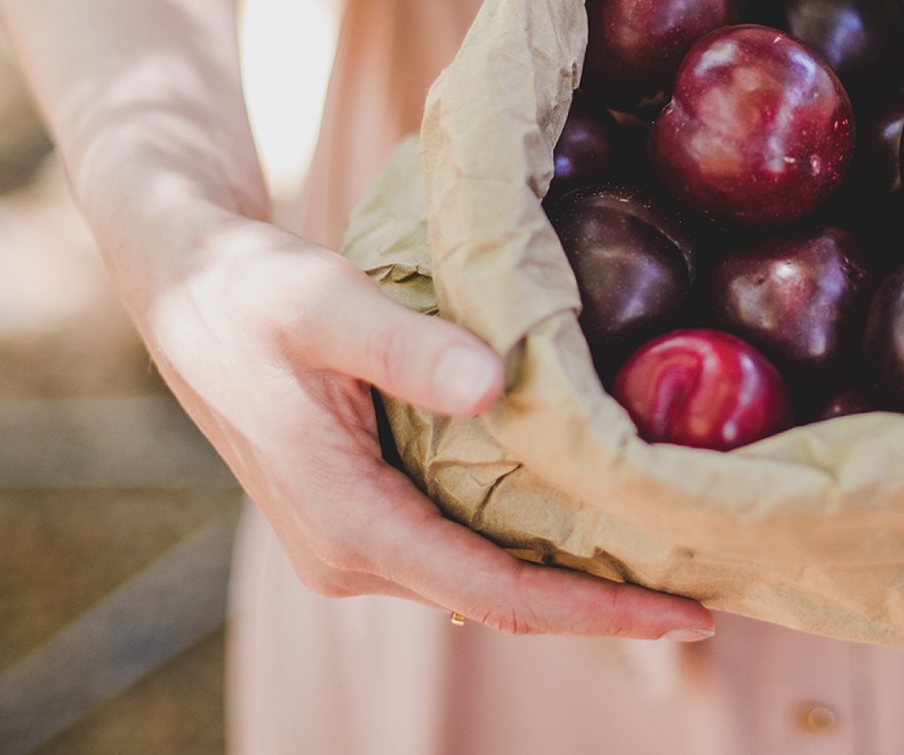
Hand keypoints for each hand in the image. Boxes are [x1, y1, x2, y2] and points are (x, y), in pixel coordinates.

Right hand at [119, 202, 716, 640]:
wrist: (186, 293)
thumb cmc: (252, 291)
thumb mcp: (325, 303)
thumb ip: (407, 347)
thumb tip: (497, 386)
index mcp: (346, 523)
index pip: (495, 595)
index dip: (598, 612)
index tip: (690, 612)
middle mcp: (348, 557)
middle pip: (501, 604)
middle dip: (605, 605)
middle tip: (716, 585)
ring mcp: (352, 548)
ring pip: (484, 584)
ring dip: (574, 581)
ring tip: (678, 558)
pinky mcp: (363, 523)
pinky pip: (463, 553)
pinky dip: (532, 548)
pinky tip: (599, 524)